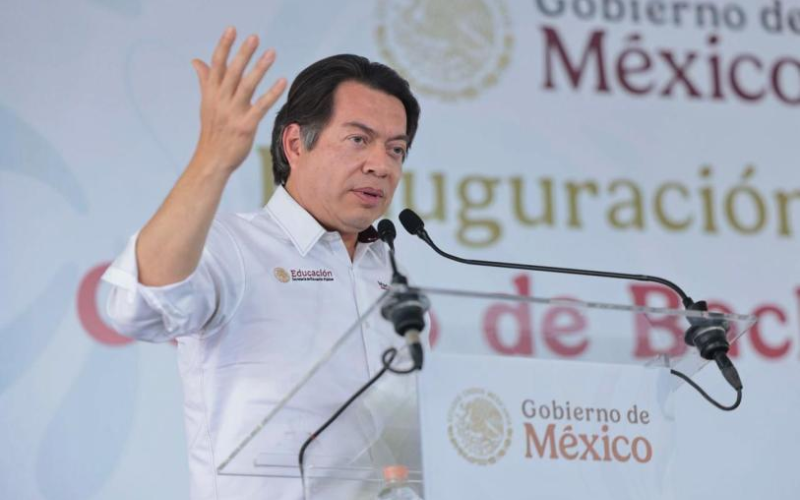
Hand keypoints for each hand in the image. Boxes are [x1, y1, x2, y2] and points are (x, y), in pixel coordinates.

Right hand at [190, 27, 287, 174]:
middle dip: (243, 54)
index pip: (216, 65)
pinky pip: (260, 106)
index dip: (224, 46)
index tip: (231, 30)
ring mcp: (233, 113)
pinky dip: (272, 93)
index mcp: (211, 94)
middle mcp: (220, 101)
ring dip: (259, 68)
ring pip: (247, 86)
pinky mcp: (245, 126)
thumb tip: (196, 60)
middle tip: (254, 37)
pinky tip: (282, 80)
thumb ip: (205, 80)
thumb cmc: (212, 131)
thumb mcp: (206, 104)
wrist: (212, 160)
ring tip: (271, 53)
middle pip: (232, 72)